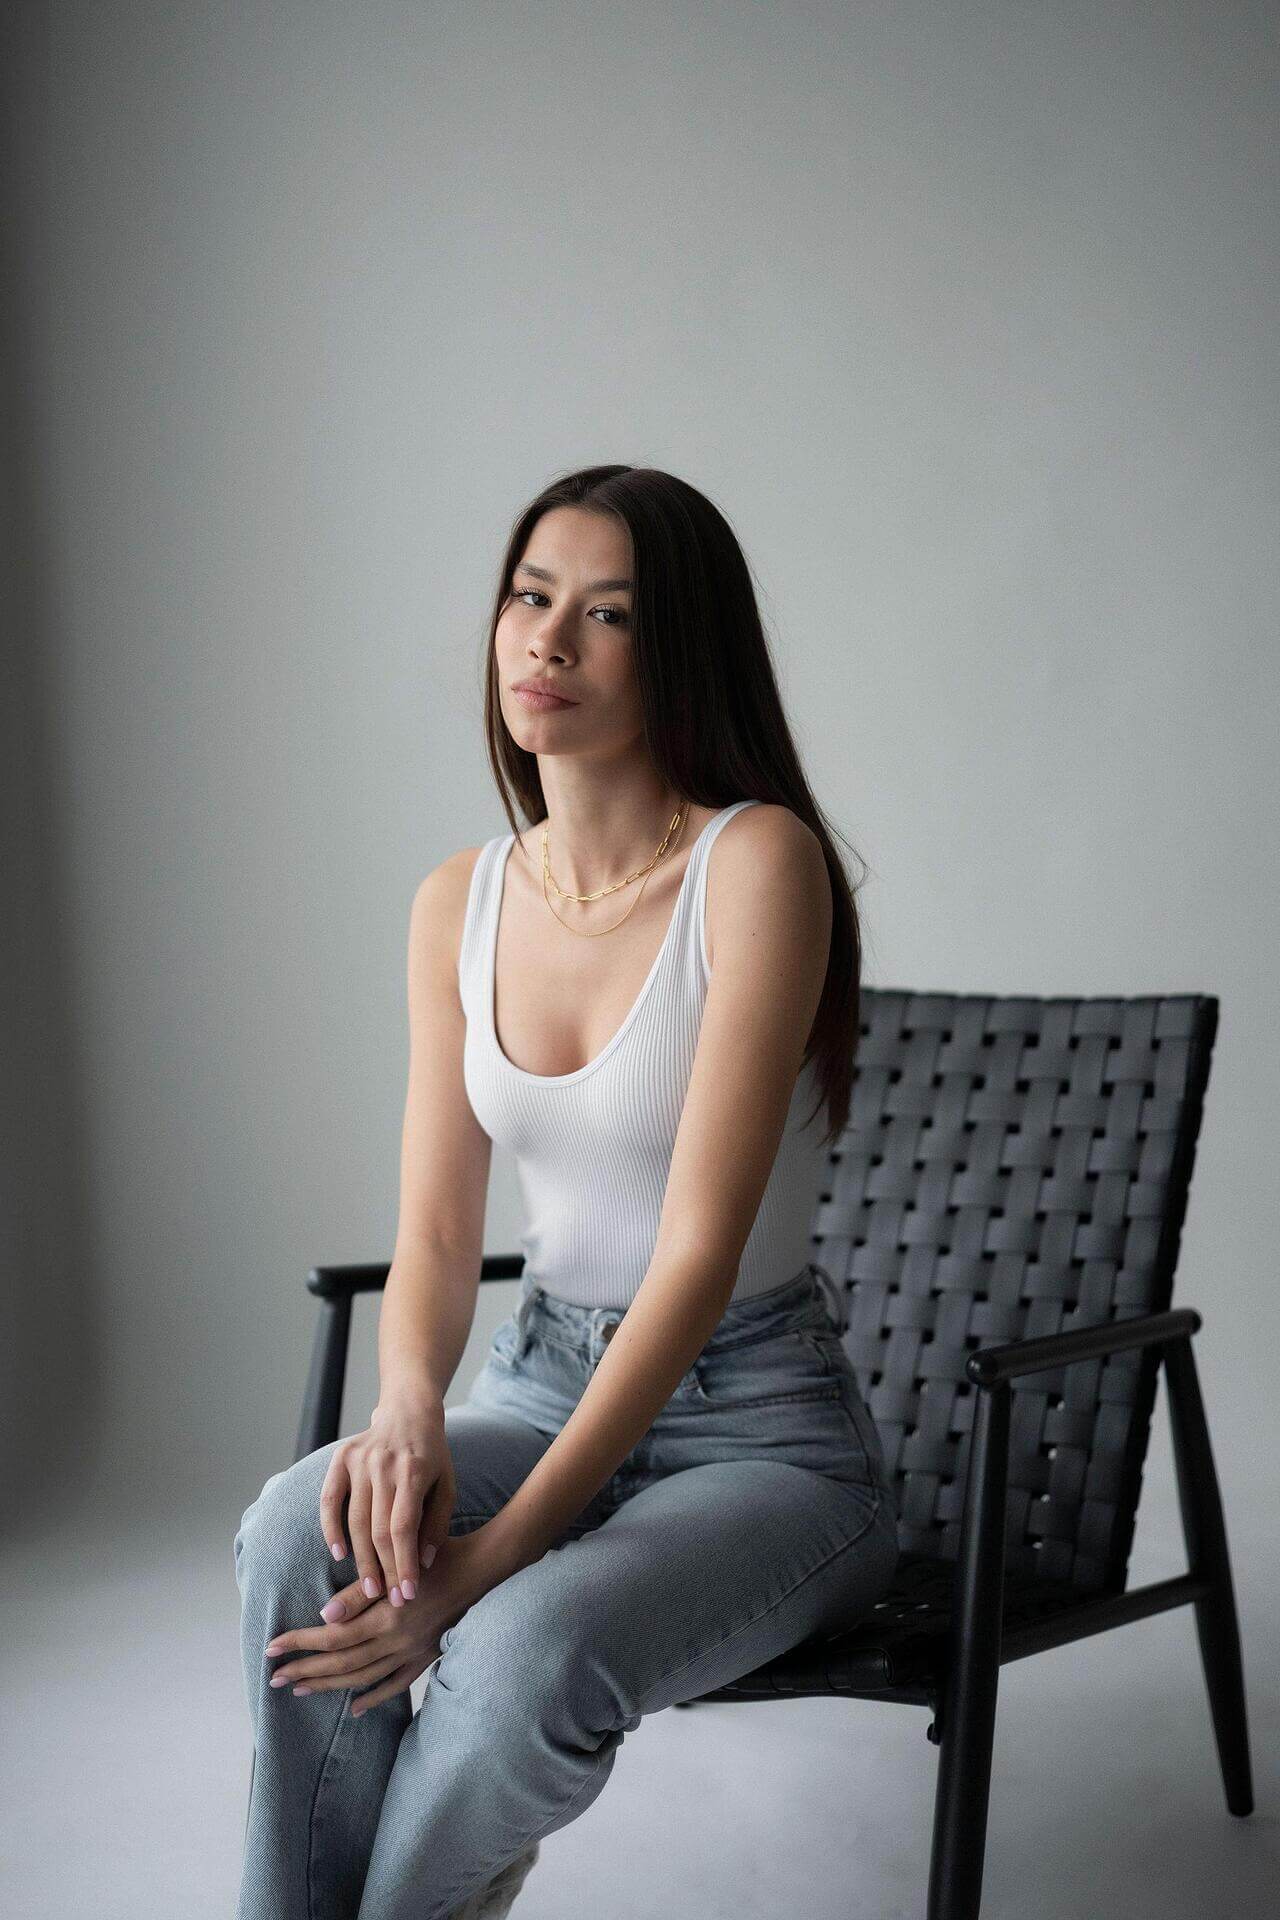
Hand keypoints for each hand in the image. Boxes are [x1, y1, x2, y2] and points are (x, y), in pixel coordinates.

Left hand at [264, 1528, 494, 1716]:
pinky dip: (373, 1698)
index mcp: (385, 1617)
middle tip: (275, 1678)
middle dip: (305, 1671)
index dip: (299, 1643)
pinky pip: (395, 1684)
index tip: (272, 1646)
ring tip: (301, 1689)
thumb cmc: (438, 1557)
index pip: (331, 1637)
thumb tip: (323, 1615)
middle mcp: (395, 1641)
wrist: (483, 1570)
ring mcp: (411, 1653)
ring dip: (329, 1686)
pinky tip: (354, 1707)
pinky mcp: (425, 1657)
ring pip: (362, 1678)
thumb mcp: (399, 1566)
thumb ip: (360, 1593)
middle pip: (341, 1664)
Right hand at [319, 1394, 454, 1606]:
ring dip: (361, 1560)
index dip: (405, 1564)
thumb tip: (424, 1564)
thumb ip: (437, 1524)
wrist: (409, 1412)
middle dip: (384, 1569)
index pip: (405, 1528)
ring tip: (369, 1590)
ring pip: (355, 1521)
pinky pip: (329, 1500)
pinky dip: (331, 1529)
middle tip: (388, 1601)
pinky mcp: (341, 1458)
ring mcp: (359, 1460)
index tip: (407, 1594)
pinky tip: (340, 1554)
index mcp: (413, 1471)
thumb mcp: (447, 1485)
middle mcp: (384, 1465)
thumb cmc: (432, 1455)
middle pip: (378, 1530)